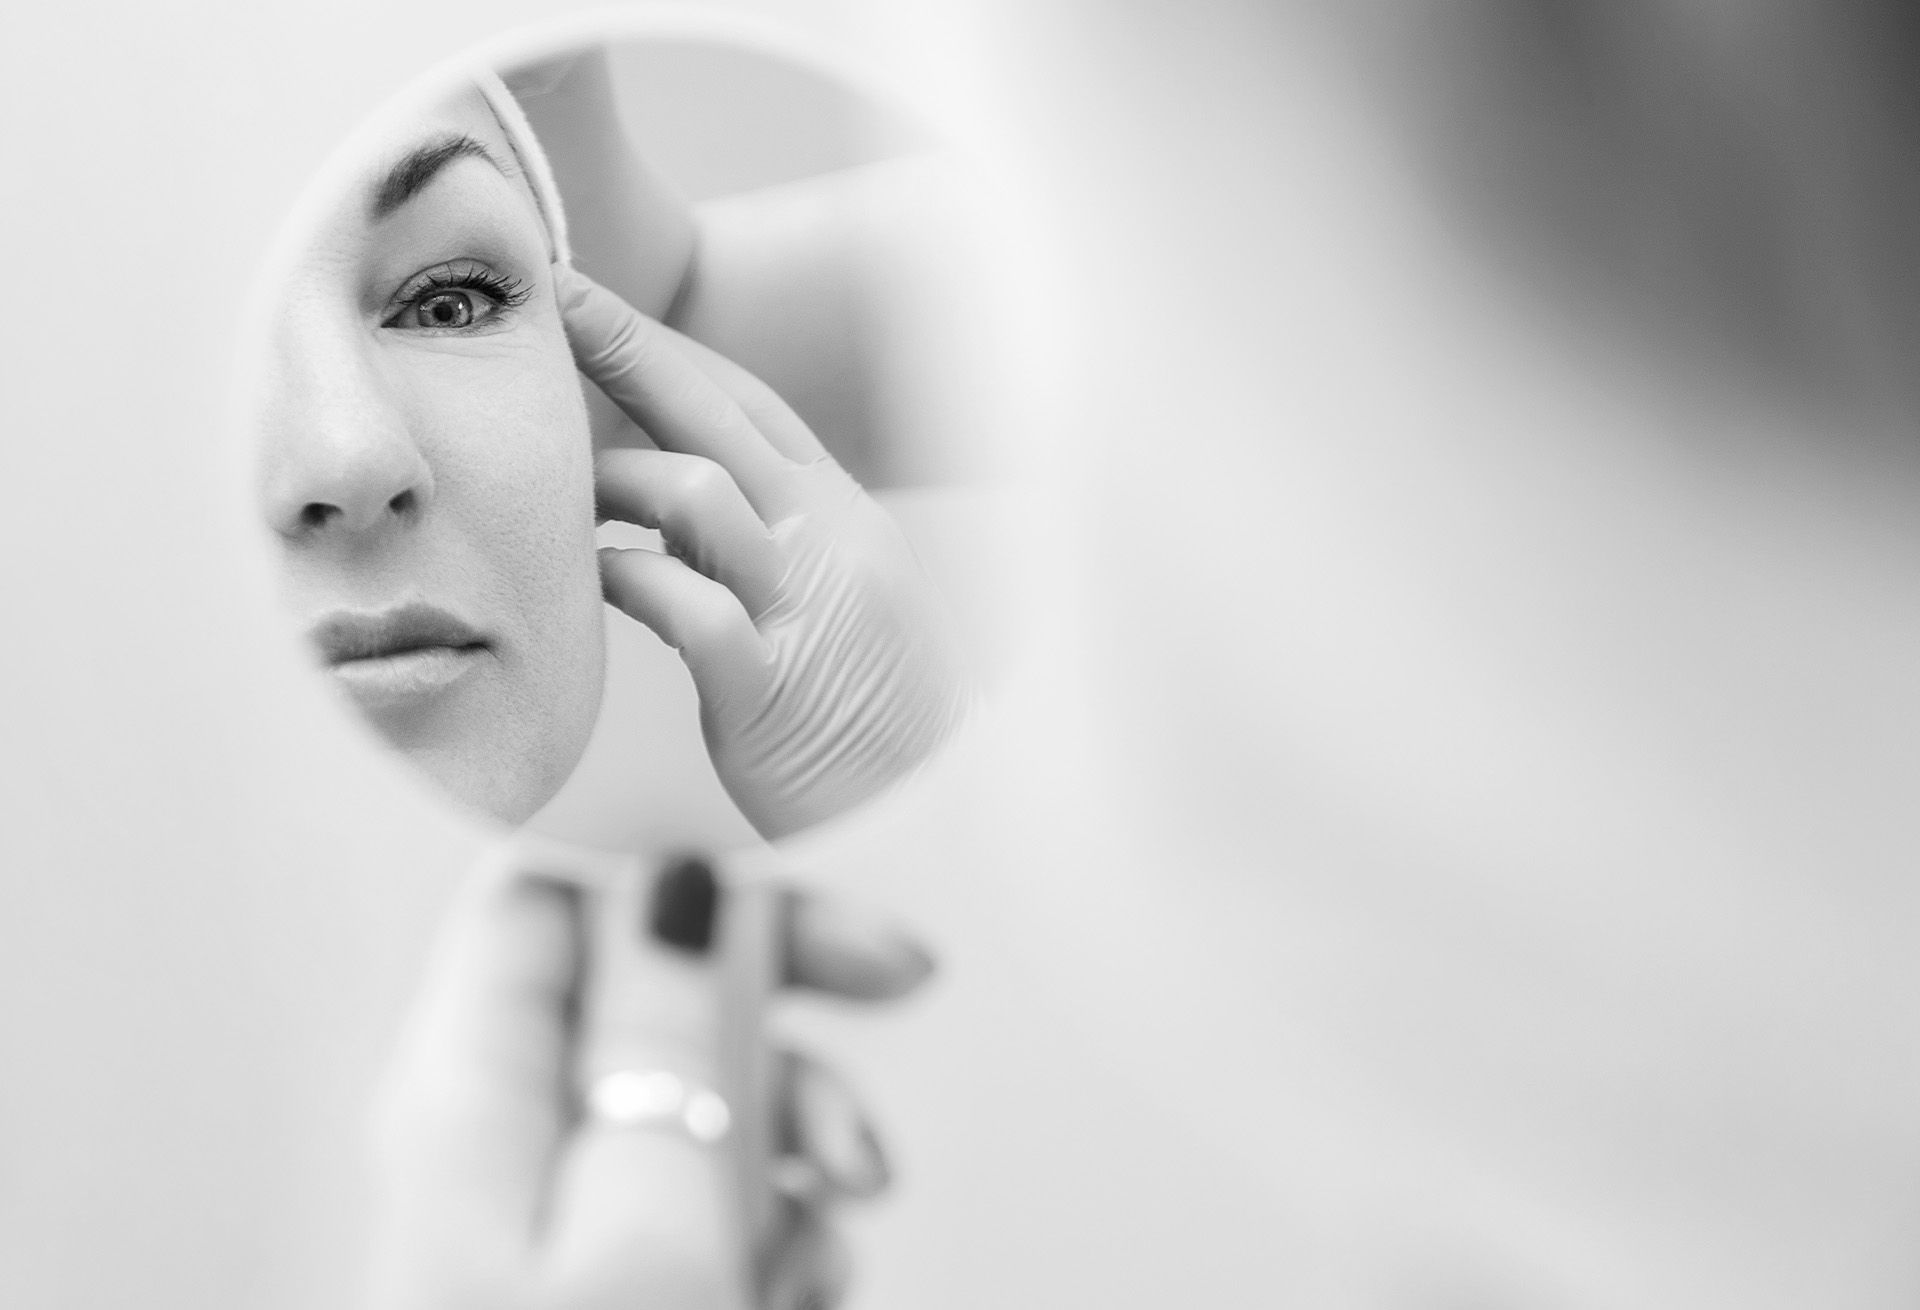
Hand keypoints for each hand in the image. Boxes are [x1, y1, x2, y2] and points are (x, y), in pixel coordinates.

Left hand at [369, 856, 933, 1309]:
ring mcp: (539, 1219)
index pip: (556, 887)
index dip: (686, 862)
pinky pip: (694, 1205)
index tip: (820, 892)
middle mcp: (492, 1141)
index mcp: (467, 1096)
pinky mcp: (591, 1281)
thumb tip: (671, 876)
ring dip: (791, 1149)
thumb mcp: (647, 1232)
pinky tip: (797, 1287)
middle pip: (651, 993)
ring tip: (830, 1233)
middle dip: (782, 1012)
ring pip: (693, 1105)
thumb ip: (664, 1042)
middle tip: (888, 1018)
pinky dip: (767, 1231)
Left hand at [556, 265, 971, 839]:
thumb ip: (772, 543)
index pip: (752, 405)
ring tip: (570, 509)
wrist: (943, 814)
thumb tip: (674, 502)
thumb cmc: (876, 720)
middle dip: (627, 347)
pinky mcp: (768, 686)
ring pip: (695, 492)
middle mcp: (829, 543)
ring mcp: (802, 609)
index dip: (673, 349)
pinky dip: (621, 578)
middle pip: (717, 415)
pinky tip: (588, 579)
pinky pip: (680, 603)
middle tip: (555, 300)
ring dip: (611, 485)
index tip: (601, 306)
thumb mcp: (839, 603)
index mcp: (845, 518)